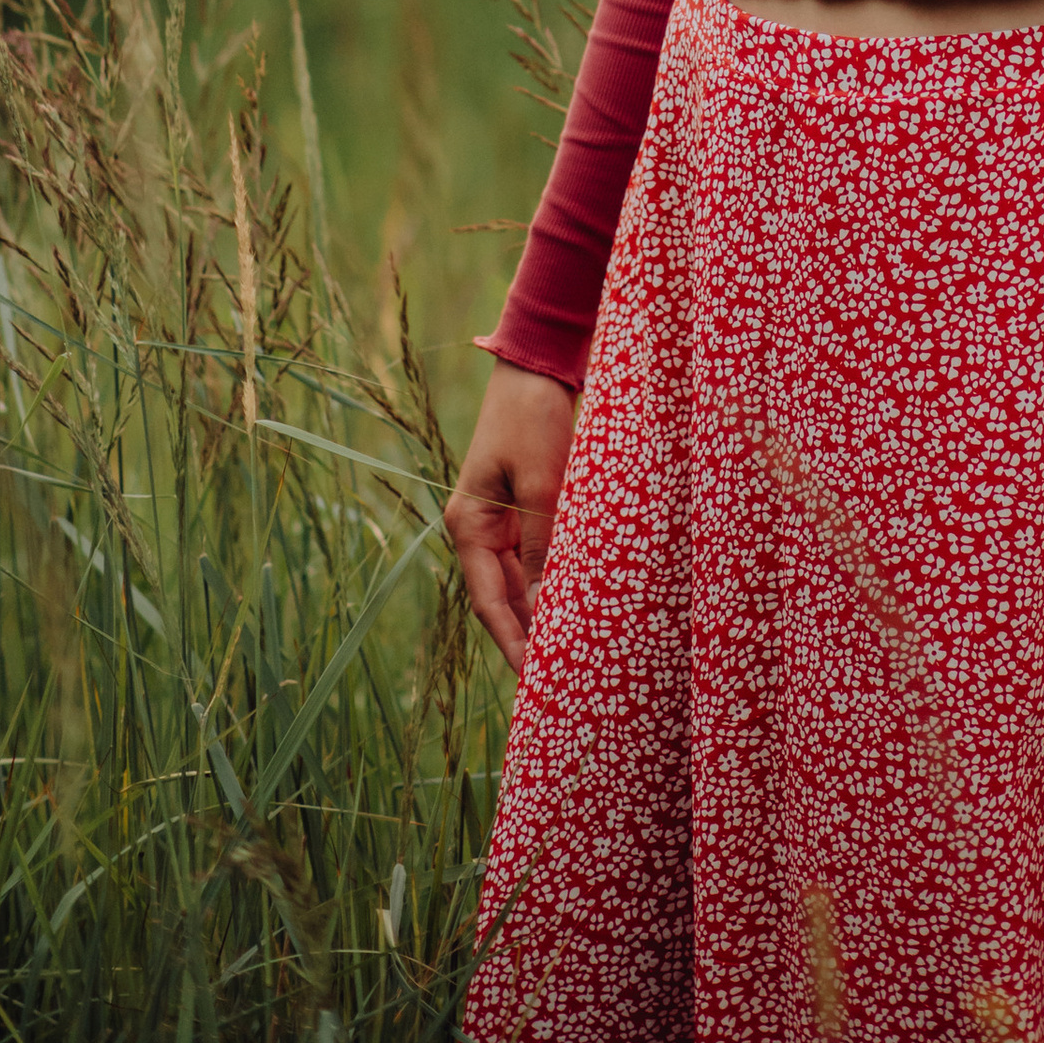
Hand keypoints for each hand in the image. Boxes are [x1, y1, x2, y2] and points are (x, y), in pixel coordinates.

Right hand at [445, 360, 576, 677]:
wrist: (538, 365)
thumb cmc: (532, 417)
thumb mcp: (539, 481)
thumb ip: (541, 545)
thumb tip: (544, 607)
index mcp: (469, 524)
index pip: (487, 601)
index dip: (510, 641)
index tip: (533, 677)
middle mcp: (480, 529)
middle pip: (502, 597)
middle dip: (527, 635)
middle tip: (559, 674)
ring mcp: (501, 519)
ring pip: (520, 581)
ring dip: (540, 611)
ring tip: (570, 648)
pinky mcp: (524, 507)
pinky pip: (535, 556)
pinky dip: (551, 580)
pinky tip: (574, 602)